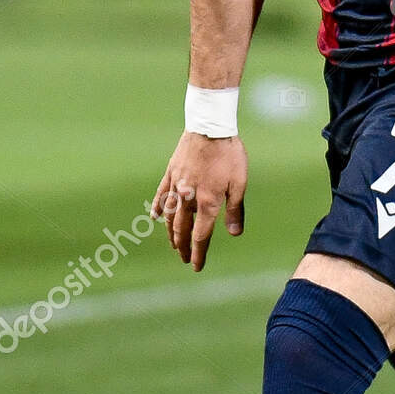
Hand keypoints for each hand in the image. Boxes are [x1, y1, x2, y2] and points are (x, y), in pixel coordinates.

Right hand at [152, 132, 247, 271]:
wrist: (210, 127)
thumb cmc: (229, 154)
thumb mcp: (239, 183)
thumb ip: (234, 210)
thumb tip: (234, 234)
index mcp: (208, 202)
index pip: (201, 235)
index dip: (198, 253)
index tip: (196, 266)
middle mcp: (189, 198)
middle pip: (182, 229)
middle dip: (183, 247)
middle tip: (184, 259)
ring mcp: (177, 185)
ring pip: (169, 215)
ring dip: (170, 233)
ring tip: (173, 244)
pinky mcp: (171, 172)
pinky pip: (161, 194)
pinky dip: (157, 207)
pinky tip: (155, 218)